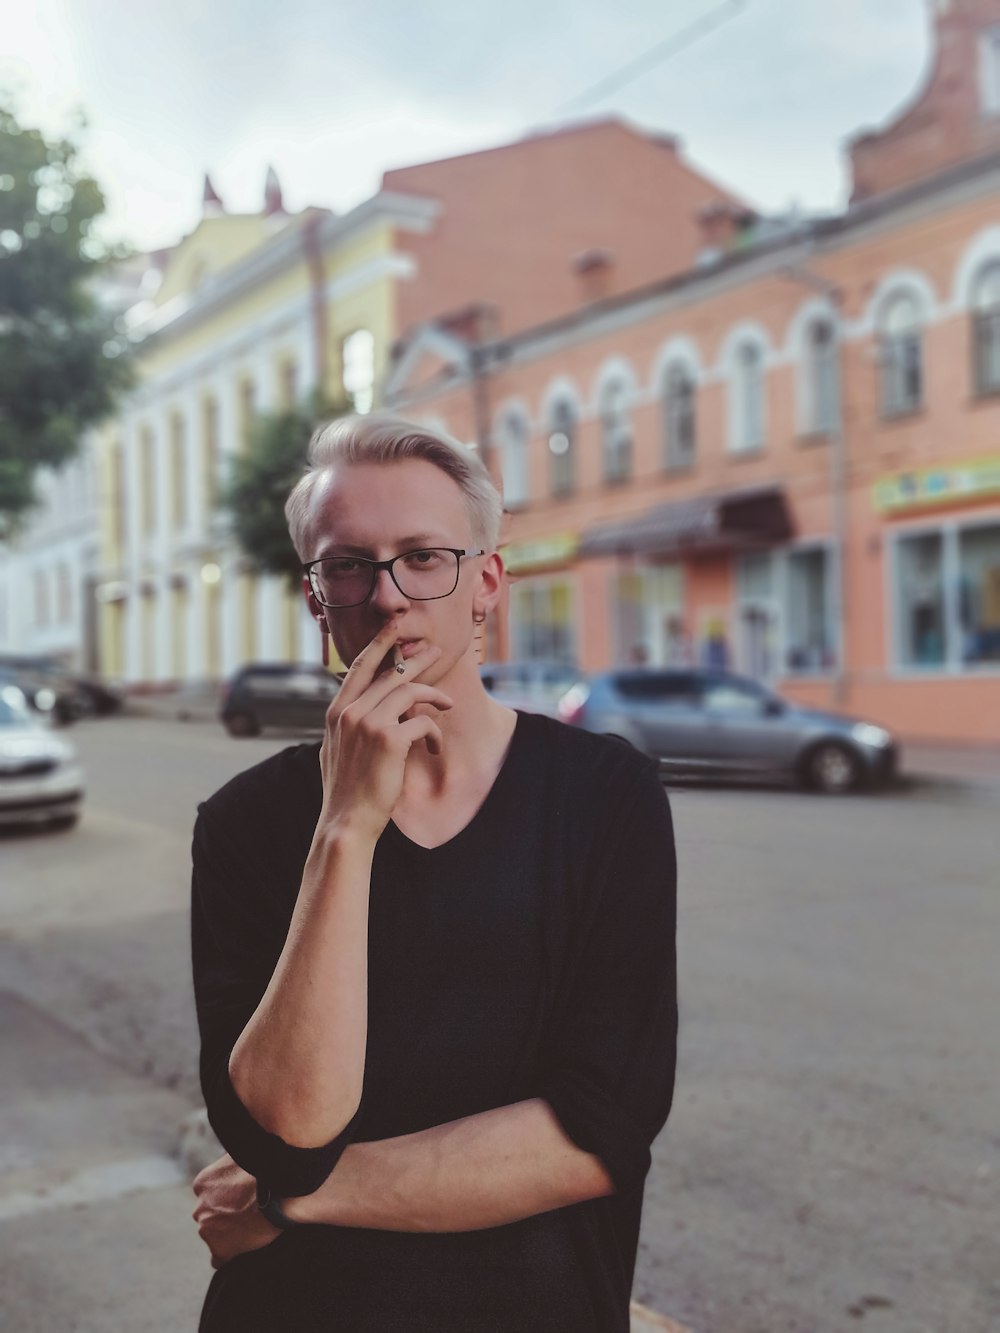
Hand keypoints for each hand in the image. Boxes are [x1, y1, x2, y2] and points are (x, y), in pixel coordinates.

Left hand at [192, 1153, 279, 1269]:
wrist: (278, 1190)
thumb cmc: (265, 1166)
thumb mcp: (243, 1153)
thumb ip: (233, 1159)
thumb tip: (239, 1146)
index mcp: (202, 1183)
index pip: (208, 1196)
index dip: (226, 1198)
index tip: (241, 1198)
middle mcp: (200, 1208)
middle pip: (209, 1216)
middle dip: (225, 1215)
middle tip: (248, 1212)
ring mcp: (208, 1230)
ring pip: (214, 1236)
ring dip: (229, 1233)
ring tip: (253, 1227)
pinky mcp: (221, 1249)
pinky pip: (219, 1259)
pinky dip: (230, 1256)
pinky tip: (244, 1249)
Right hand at [318, 621, 452, 838]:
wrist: (346, 822)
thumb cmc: (345, 790)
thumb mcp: (336, 749)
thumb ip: (347, 724)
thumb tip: (361, 707)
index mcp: (336, 712)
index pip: (361, 667)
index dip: (380, 643)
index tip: (395, 626)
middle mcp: (350, 711)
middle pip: (392, 673)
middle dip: (418, 659)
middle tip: (437, 650)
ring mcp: (369, 723)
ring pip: (410, 692)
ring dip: (434, 695)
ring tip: (448, 701)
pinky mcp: (390, 740)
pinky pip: (423, 722)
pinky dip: (434, 732)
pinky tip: (434, 747)